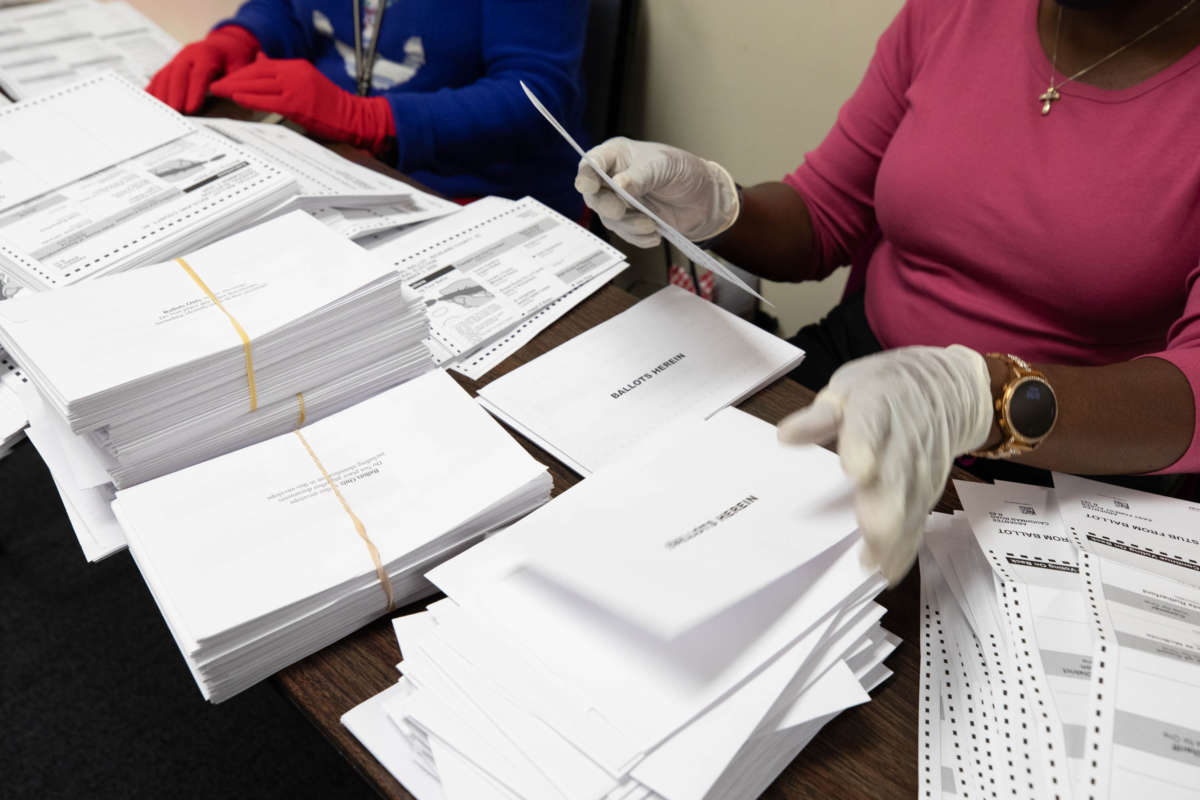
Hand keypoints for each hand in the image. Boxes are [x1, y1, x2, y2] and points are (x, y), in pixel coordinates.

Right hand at [146, 26, 259, 113]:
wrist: (225, 45)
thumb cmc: (234, 58)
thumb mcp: (241, 66)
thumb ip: (234, 80)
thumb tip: (230, 96)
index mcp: (207, 54)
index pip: (199, 74)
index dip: (194, 91)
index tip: (191, 109)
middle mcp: (189, 55)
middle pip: (178, 74)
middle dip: (174, 95)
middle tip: (174, 113)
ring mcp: (178, 60)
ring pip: (165, 75)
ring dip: (161, 94)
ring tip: (161, 114)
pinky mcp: (171, 66)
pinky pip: (160, 77)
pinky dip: (154, 90)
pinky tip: (151, 104)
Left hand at [209, 56, 394, 153]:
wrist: (354, 117)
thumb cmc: (332, 105)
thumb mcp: (307, 82)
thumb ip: (284, 74)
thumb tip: (261, 61)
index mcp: (296, 67)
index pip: (262, 66)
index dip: (241, 72)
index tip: (227, 79)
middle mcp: (294, 73)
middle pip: (256, 72)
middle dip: (233, 78)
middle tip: (216, 84)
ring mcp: (295, 88)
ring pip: (258, 84)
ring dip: (235, 87)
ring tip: (219, 91)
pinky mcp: (297, 104)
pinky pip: (267, 100)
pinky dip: (250, 98)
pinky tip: (237, 98)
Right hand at [574, 137, 738, 247]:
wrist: (704, 198)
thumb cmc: (683, 171)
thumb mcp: (664, 166)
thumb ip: (640, 175)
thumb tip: (618, 185)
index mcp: (616, 156)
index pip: (591, 164)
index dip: (586, 175)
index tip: (590, 186)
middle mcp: (613, 179)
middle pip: (594, 196)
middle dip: (607, 206)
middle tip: (621, 210)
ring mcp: (620, 202)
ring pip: (609, 219)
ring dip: (628, 225)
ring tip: (651, 225)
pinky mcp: (630, 222)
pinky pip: (624, 234)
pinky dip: (638, 237)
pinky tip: (655, 234)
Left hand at [777, 346, 993, 584]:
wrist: (948, 389)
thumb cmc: (887, 389)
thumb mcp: (849, 388)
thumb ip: (819, 416)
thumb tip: (787, 435)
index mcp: (878, 410)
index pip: (872, 428)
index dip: (865, 449)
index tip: (856, 471)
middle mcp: (904, 444)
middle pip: (897, 478)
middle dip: (885, 510)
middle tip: (866, 538)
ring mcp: (920, 471)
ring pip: (910, 507)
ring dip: (894, 538)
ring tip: (871, 565)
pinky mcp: (927, 492)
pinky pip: (918, 521)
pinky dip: (905, 548)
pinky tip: (886, 570)